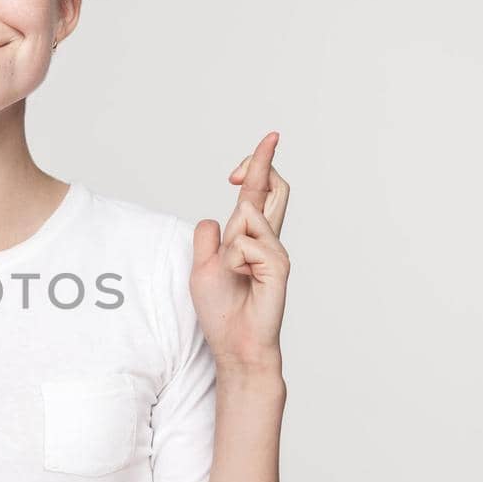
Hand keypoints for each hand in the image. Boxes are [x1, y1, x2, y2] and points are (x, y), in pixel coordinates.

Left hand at [191, 132, 291, 373]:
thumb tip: (213, 217)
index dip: (259, 163)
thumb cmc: (222, 310)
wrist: (235, 343)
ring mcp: (275, 250)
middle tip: (250, 156)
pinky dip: (233, 259)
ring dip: (229, 240)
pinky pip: (247, 242)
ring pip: (249, 213)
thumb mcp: (203, 267)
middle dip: (262, 162)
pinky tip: (241, 279)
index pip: (257, 191)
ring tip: (233, 271)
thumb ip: (208, 239)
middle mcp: (267, 239)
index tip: (268, 138)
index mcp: (248, 236)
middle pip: (273, 188)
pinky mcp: (279, 264)